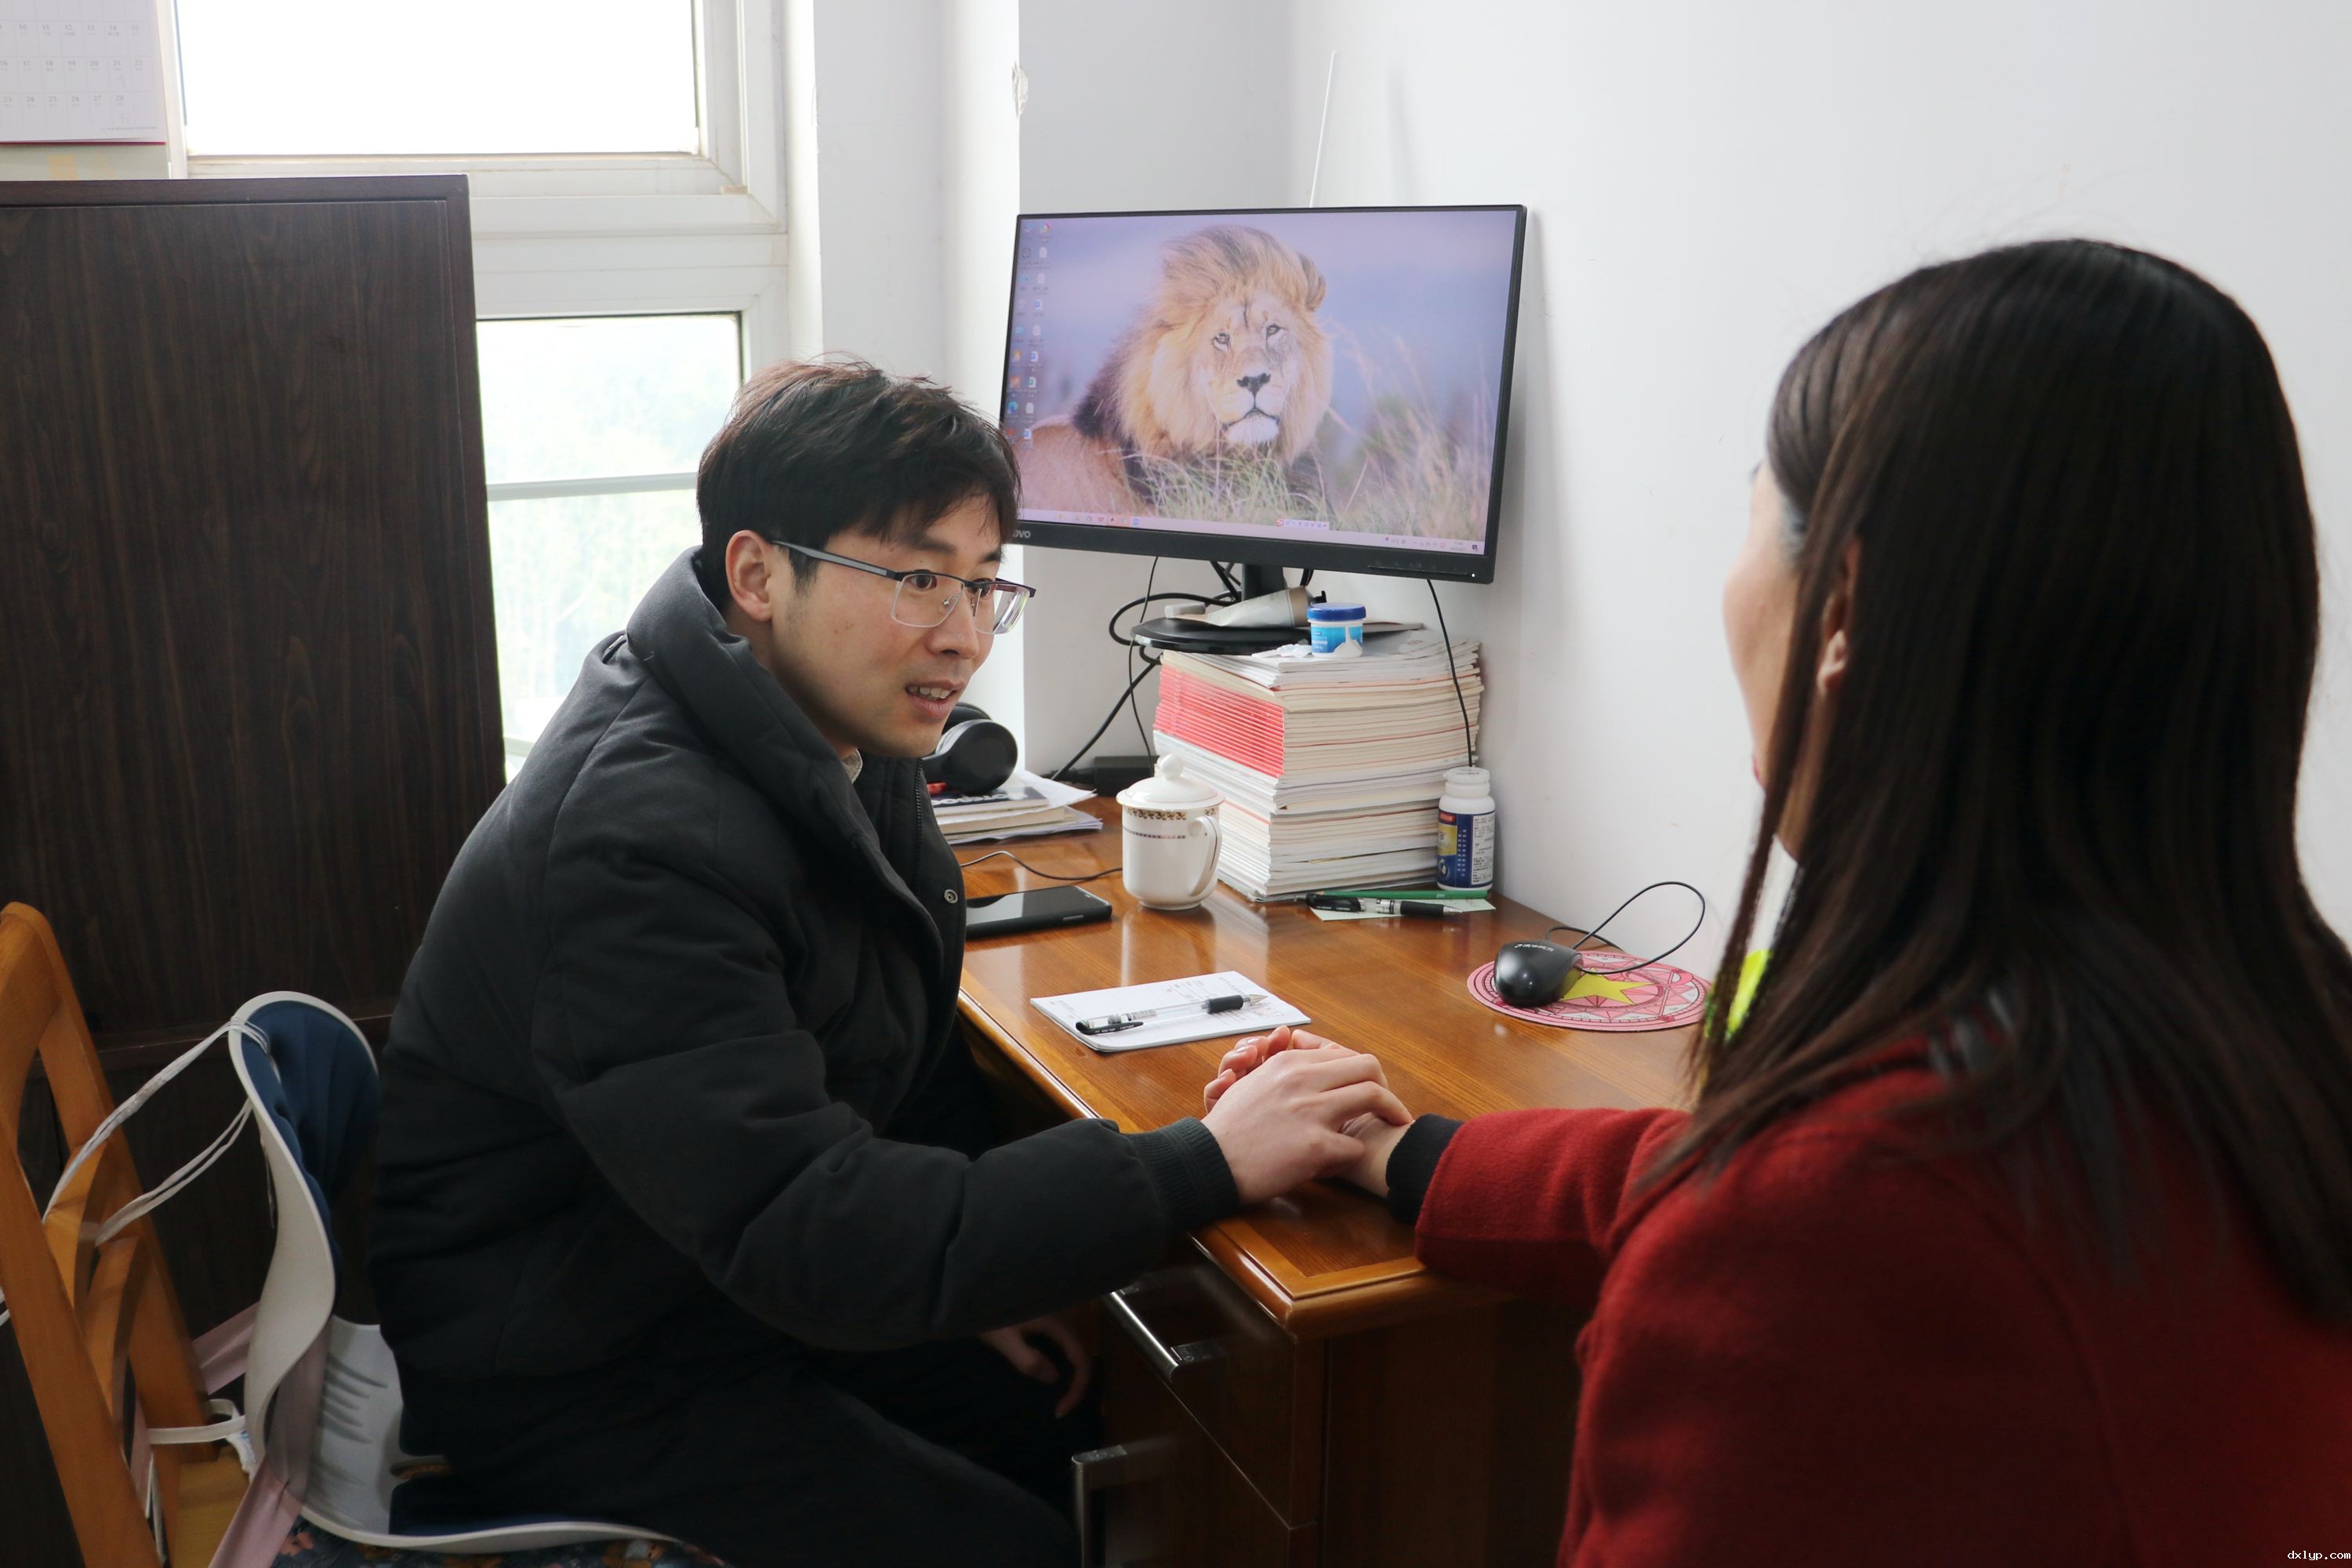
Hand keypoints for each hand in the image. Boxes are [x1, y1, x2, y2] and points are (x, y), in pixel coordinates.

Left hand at [978, 1314, 1091, 1417]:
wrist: (977, 1291)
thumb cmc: (989, 1314)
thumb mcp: (1004, 1340)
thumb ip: (1029, 1360)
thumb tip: (1055, 1379)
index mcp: (1058, 1323)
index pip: (1081, 1359)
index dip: (1077, 1388)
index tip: (1060, 1410)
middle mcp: (1064, 1318)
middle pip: (1083, 1355)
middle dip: (1078, 1384)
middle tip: (1062, 1408)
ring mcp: (1058, 1317)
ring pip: (1076, 1349)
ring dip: (1073, 1374)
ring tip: (1061, 1396)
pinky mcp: (1049, 1320)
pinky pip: (1065, 1344)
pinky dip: (1065, 1363)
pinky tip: (1052, 1374)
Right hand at [1200, 1041, 1410, 1204]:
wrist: (1209, 1161)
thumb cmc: (1229, 1128)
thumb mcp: (1253, 1083)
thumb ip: (1284, 1070)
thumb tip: (1307, 1059)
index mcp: (1289, 1064)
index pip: (1344, 1055)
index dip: (1363, 1073)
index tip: (1369, 1088)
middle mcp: (1302, 1080)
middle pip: (1368, 1068)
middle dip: (1387, 1087)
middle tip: (1391, 1107)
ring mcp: (1310, 1112)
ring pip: (1374, 1098)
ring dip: (1389, 1113)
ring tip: (1395, 1126)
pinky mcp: (1315, 1147)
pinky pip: (1355, 1146)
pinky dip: (1352, 1156)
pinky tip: (1342, 1161)